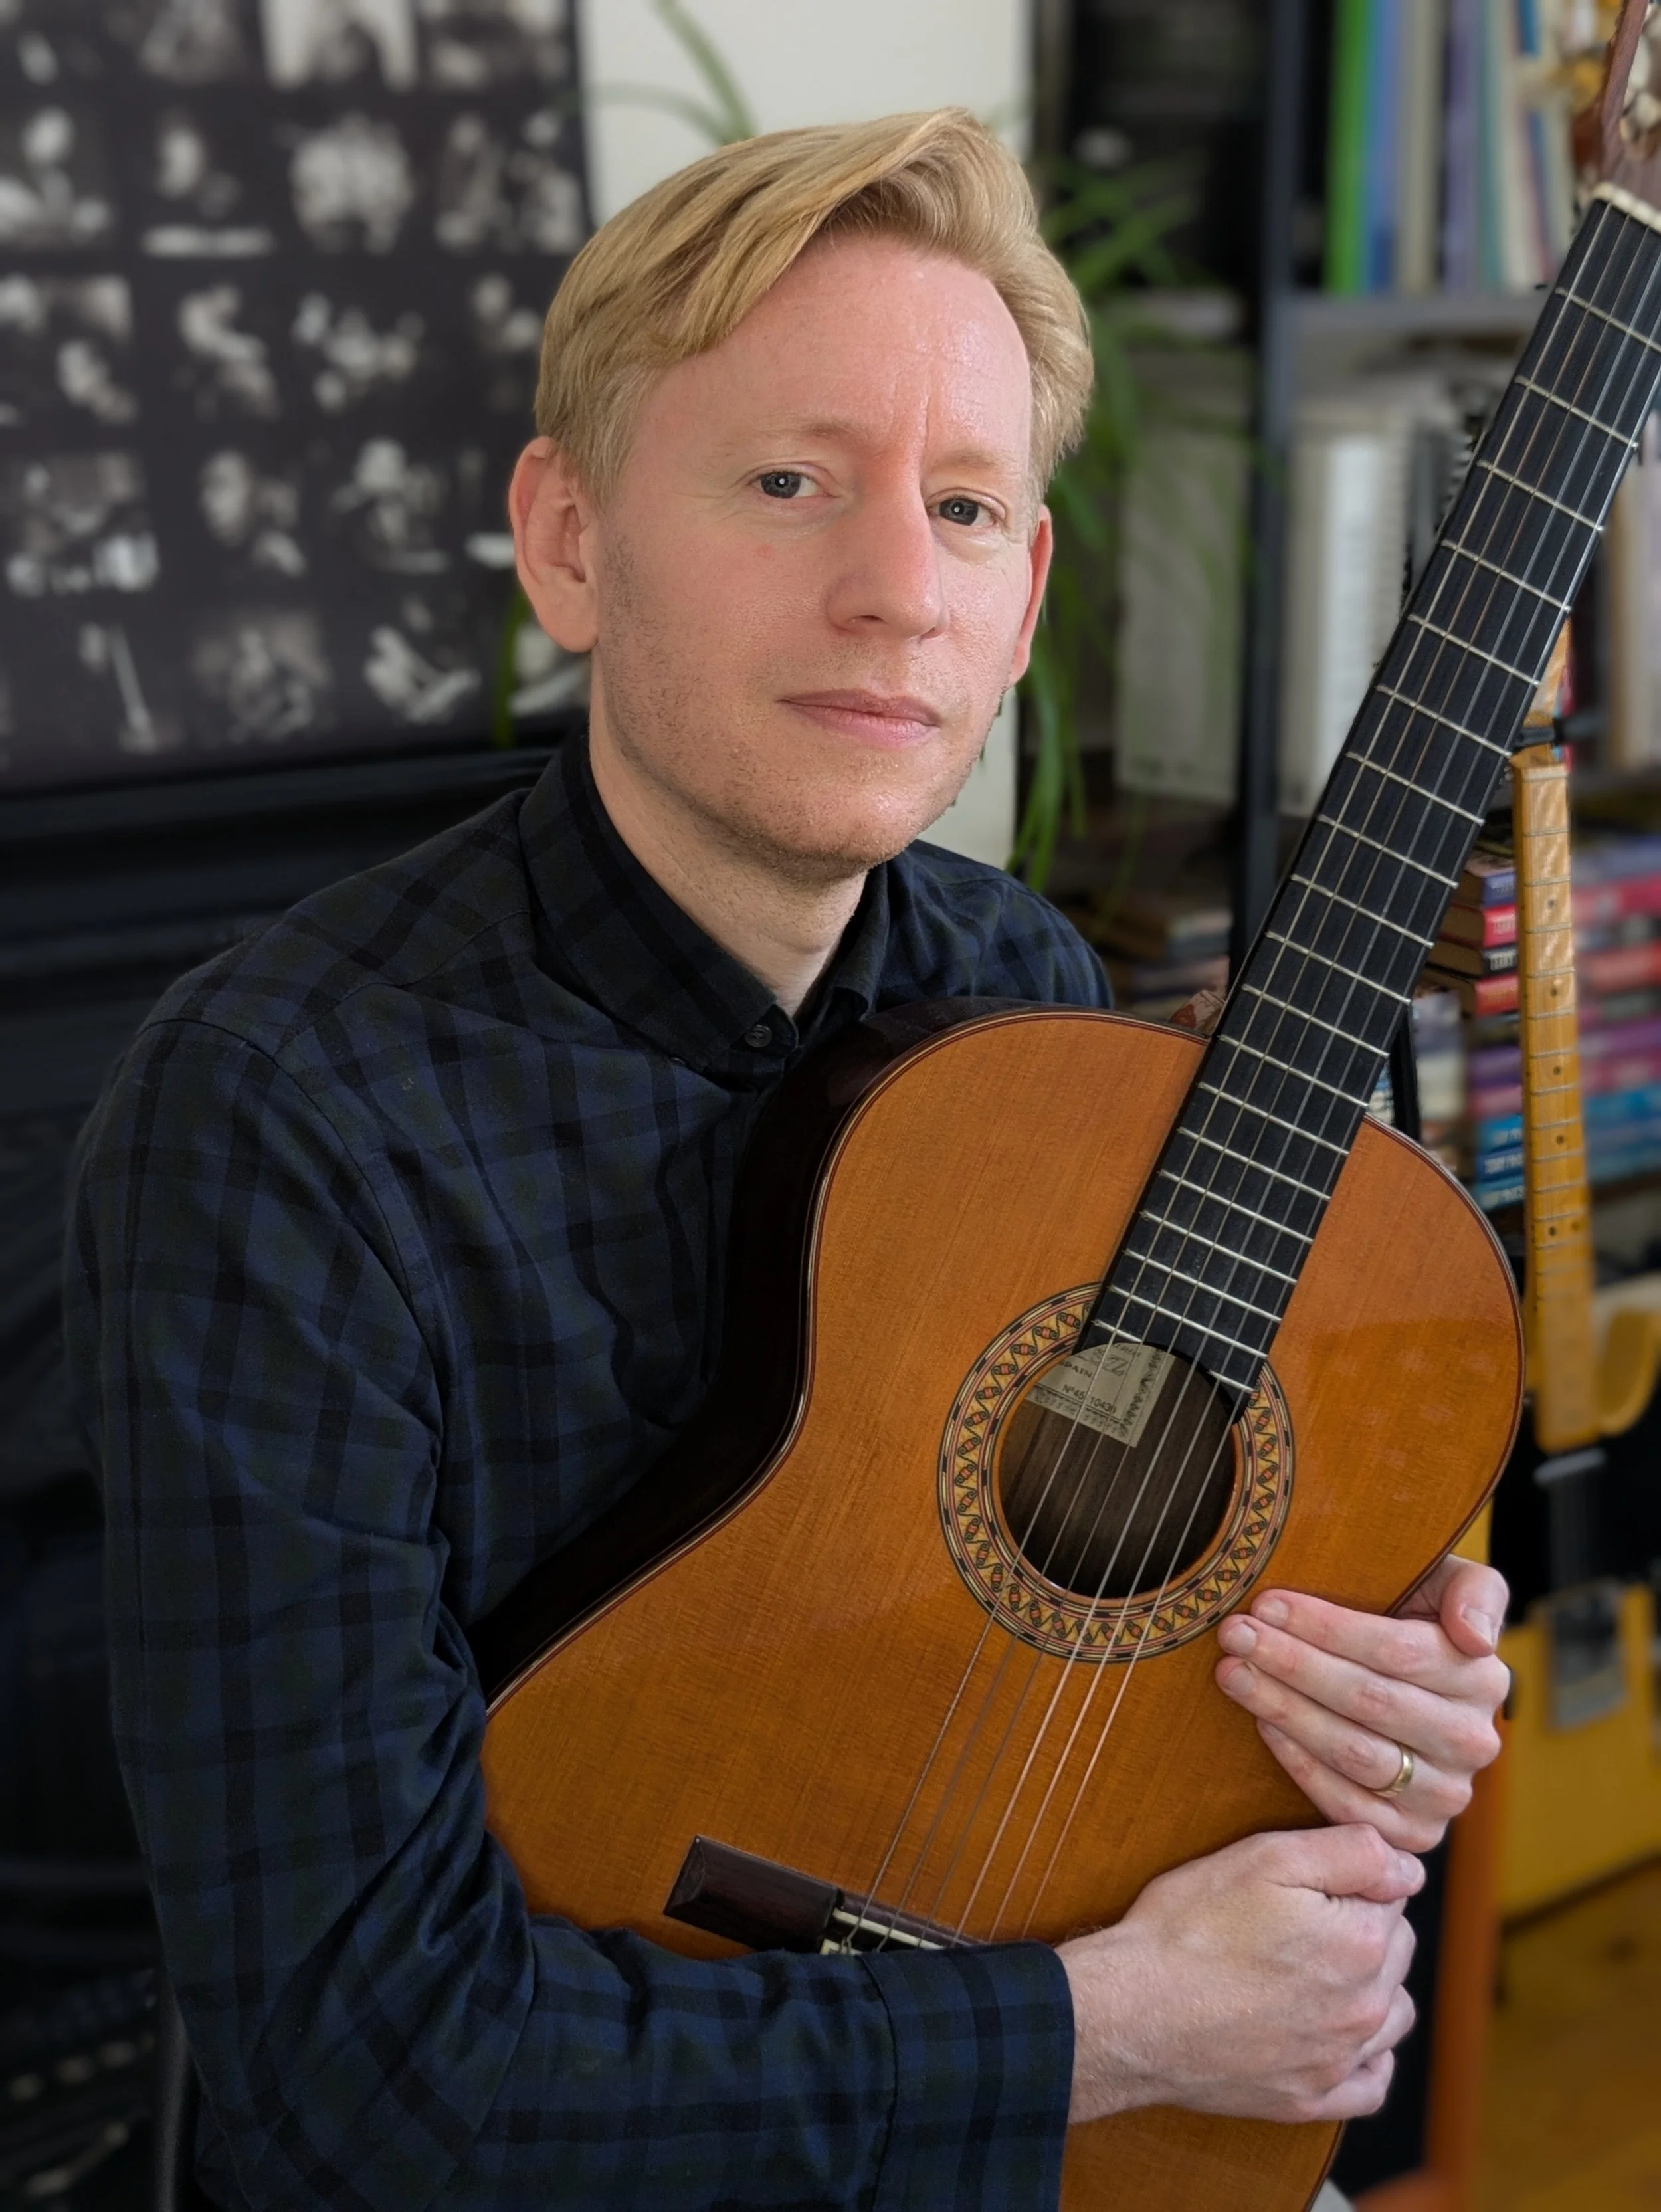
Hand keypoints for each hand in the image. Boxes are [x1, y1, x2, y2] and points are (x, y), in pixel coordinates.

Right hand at [1059, 1825, 1420, 2124]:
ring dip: (1370, 1989)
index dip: (1350, 1879)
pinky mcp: (1311, 2099)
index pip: (1393, 1895)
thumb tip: (1410, 1869)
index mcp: (1362, 1943)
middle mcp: (1366, 2008)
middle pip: (1396, 1951)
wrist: (1132, 2011)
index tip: (1305, 1882)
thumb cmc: (1189, 1927)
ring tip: (1313, 1970)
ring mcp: (1339, 2060)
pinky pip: (1371, 2083)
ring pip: (1393, 2015)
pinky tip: (1335, 2034)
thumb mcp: (1265, 1857)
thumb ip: (1353, 1853)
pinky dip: (1366, 2058)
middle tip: (1296, 1918)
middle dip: (1361, 1928)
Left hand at [1214, 1555, 1510, 1852]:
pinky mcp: (1411, 1834)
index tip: (1266, 1603)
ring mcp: (1445, 1794)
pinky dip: (1300, 1764)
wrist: (1402, 1691)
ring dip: (1285, 1709)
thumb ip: (1474, 1592)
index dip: (1326, 1626)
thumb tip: (1476, 1639)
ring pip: (1354, 1751)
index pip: (1397, 1651)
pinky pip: (1348, 1803)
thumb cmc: (1412, 1621)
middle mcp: (1471, 1742)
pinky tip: (1263, 1724)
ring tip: (1233, 1674)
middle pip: (1368, 1699)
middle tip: (1235, 1636)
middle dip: (1292, 1662)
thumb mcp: (1448, 1585)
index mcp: (1483, 1678)